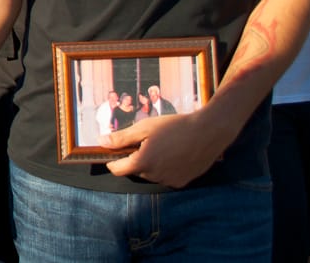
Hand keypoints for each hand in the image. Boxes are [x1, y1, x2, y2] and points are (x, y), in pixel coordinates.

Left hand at [102, 110, 224, 187]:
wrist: (208, 132)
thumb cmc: (174, 126)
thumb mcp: (144, 128)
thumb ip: (121, 138)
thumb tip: (101, 142)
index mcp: (143, 162)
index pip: (118, 170)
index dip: (113, 162)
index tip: (112, 154)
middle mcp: (155, 176)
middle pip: (135, 170)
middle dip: (135, 159)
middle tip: (144, 142)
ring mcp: (170, 181)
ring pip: (151, 174)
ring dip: (150, 164)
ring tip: (161, 146)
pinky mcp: (182, 182)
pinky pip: (165, 177)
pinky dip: (164, 168)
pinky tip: (172, 154)